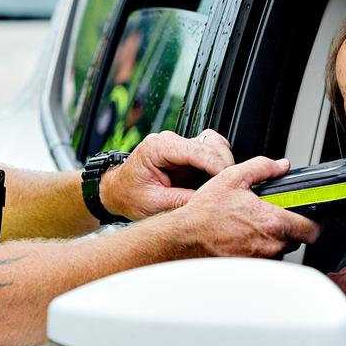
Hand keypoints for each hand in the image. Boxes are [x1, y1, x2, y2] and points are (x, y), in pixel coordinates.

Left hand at [101, 129, 235, 220]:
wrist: (118, 191)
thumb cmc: (129, 195)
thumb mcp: (154, 204)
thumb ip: (182, 201)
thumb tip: (209, 201)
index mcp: (158, 147)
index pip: (196, 150)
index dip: (216, 166)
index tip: (228, 181)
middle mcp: (170, 141)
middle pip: (210, 144)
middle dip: (223, 165)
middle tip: (228, 187)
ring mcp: (179, 145)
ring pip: (214, 144)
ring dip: (223, 163)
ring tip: (224, 185)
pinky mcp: (187, 153)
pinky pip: (211, 152)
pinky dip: (219, 164)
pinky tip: (218, 181)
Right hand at [175, 157, 320, 258]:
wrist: (185, 238)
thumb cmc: (205, 212)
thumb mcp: (232, 178)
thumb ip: (262, 168)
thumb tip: (281, 166)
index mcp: (273, 222)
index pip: (313, 230)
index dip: (314, 222)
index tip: (309, 216)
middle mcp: (271, 246)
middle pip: (296, 239)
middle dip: (288, 228)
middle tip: (270, 216)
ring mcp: (261, 261)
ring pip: (279, 250)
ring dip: (271, 240)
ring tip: (251, 227)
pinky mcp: (250, 270)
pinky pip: (264, 260)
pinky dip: (257, 250)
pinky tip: (241, 239)